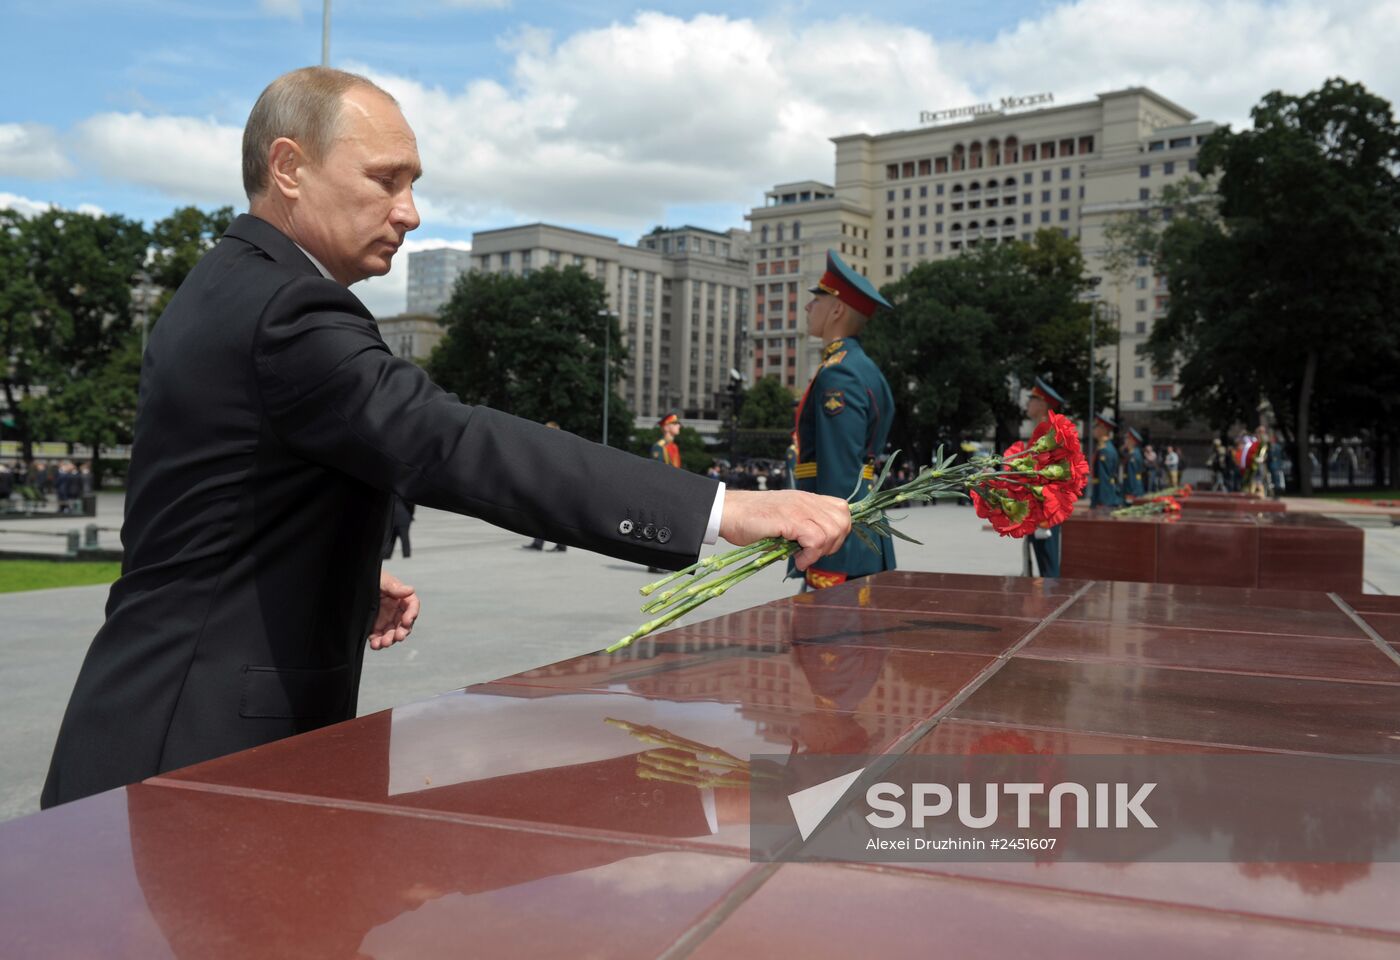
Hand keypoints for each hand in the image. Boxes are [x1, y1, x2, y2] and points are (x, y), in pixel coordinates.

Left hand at [369, 570, 419, 649]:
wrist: (354, 586)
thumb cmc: (371, 579)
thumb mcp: (382, 580)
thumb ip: (394, 587)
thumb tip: (410, 590)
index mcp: (401, 598)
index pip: (412, 606)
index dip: (412, 614)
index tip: (407, 621)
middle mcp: (396, 610)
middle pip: (404, 624)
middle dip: (401, 632)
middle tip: (398, 637)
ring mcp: (387, 620)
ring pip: (392, 634)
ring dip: (389, 640)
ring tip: (383, 643)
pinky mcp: (376, 628)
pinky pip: (379, 638)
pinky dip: (378, 643)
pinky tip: (374, 645)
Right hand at [718, 489, 850, 571]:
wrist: (728, 512)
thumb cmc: (750, 519)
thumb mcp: (784, 519)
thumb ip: (802, 527)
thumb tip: (817, 548)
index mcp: (806, 499)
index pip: (841, 509)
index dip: (839, 530)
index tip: (823, 545)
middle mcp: (806, 501)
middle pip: (842, 521)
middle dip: (834, 544)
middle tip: (814, 553)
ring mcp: (799, 508)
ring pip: (832, 531)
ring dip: (821, 552)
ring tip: (803, 557)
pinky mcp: (790, 520)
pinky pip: (815, 540)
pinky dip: (810, 556)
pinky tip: (797, 560)